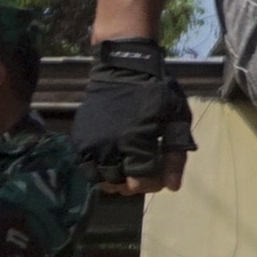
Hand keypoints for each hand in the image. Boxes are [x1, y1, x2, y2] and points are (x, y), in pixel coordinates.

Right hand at [72, 43, 196, 194]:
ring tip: (127, 168)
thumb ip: (175, 154)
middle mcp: (109, 146)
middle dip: (135, 183)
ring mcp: (91, 144)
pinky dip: (99, 170)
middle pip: (119, 185)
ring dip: (115, 180)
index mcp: (135, 142)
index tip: (160, 172)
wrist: (122, 69)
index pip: (141, 182)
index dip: (153, 183)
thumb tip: (172, 187)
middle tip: (144, 169)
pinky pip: (86, 167)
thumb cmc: (156, 92)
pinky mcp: (79, 139)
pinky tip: (113, 160)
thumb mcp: (177, 119)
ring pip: (100, 180)